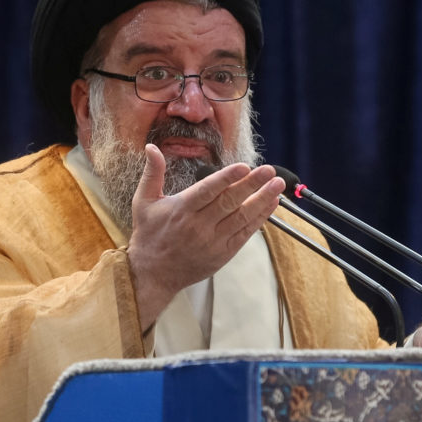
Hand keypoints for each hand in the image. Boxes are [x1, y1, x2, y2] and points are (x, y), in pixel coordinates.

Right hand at [127, 144, 285, 329]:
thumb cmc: (149, 234)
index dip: (227, 178)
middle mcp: (198, 226)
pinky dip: (260, 218)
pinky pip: (245, 233)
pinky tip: (271, 204)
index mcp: (181, 210)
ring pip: (242, 217)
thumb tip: (151, 147)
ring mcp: (213, 241)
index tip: (244, 166)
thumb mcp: (143, 202)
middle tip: (270, 170)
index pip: (208, 190)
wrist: (153, 274)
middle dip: (253, 185)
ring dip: (262, 200)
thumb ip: (152, 173)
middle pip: (230, 202)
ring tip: (278, 185)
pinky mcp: (223, 253)